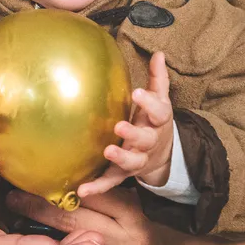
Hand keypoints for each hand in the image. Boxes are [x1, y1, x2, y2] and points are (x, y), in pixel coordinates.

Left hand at [6, 186, 244, 244]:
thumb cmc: (179, 216)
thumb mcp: (152, 193)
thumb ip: (121, 178)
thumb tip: (85, 156)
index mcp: (133, 206)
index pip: (89, 191)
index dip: (58, 182)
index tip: (29, 170)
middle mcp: (129, 235)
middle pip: (77, 220)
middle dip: (40, 208)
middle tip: (10, 195)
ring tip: (14, 239)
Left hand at [76, 51, 173, 197]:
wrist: (163, 156)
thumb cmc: (153, 121)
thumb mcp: (160, 101)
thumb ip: (157, 79)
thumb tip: (158, 53)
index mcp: (157, 121)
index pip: (158, 111)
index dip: (149, 103)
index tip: (137, 93)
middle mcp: (149, 141)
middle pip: (144, 139)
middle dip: (133, 133)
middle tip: (120, 126)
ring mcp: (137, 159)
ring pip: (131, 161)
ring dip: (120, 157)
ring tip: (107, 151)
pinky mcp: (123, 173)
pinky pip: (110, 181)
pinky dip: (97, 187)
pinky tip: (81, 191)